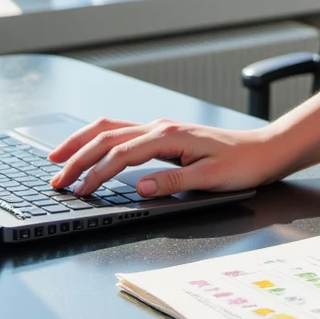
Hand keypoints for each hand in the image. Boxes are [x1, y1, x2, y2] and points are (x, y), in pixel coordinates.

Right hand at [47, 116, 275, 197]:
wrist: (263, 150)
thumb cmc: (242, 165)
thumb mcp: (211, 178)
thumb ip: (174, 182)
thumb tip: (140, 187)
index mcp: (169, 136)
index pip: (121, 154)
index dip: (96, 173)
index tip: (78, 191)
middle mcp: (161, 127)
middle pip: (108, 137)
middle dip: (78, 157)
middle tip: (56, 179)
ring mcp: (161, 128)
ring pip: (111, 128)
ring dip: (83, 142)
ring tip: (58, 157)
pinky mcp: (164, 134)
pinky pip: (123, 131)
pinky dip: (99, 139)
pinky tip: (90, 147)